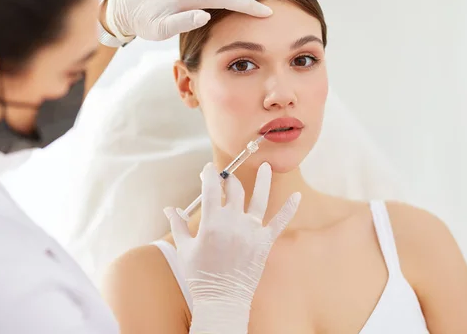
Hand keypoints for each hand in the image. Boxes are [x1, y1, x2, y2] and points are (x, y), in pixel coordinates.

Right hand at [164, 162, 300, 333]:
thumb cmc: (199, 275)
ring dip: (263, 180)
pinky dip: (289, 209)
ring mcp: (252, 231)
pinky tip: (297, 197)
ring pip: (260, 199)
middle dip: (229, 180)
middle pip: (234, 190)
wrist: (222, 300)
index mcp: (212, 222)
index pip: (212, 188)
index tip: (207, 170)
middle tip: (226, 177)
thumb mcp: (183, 248)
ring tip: (266, 166)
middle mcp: (234, 222)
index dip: (209, 175)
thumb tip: (169, 208)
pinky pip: (280, 222)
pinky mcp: (265, 242)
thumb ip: (177, 224)